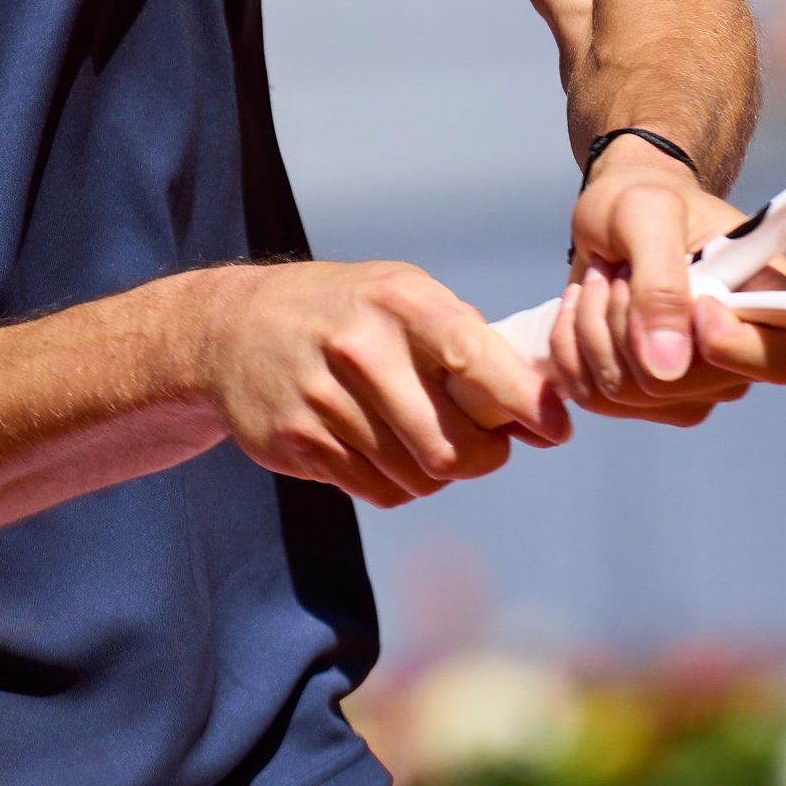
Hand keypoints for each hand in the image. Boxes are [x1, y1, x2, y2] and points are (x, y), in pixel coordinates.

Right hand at [195, 261, 566, 507]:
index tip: (554, 429)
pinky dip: (394, 483)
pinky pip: (377, 491)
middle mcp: (360, 348)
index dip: (526, 407)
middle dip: (482, 457)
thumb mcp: (401, 295)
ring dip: (435, 472)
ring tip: (420, 441)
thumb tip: (539, 406)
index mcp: (400, 303)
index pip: (478, 363)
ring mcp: (324, 398)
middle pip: (453, 447)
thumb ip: (467, 341)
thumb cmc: (343, 313)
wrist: (231, 329)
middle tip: (480, 446)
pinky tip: (379, 450)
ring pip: (418, 478)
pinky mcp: (298, 441)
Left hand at [544, 159, 785, 425]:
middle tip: (625, 268)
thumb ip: (660, 284)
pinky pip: (594, 395)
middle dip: (628, 318)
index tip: (695, 301)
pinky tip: (582, 306)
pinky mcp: (646, 399)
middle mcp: (739, 357)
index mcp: (772, 302)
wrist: (612, 219)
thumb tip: (665, 369)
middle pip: (680, 383)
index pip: (780, 362)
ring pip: (627, 391)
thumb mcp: (648, 214)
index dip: (731, 345)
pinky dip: (570, 346)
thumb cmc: (644, 200)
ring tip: (603, 278)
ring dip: (594, 325)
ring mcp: (694, 387)